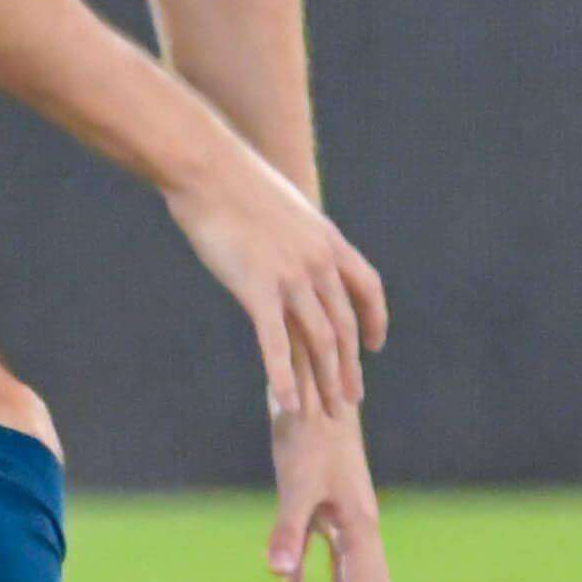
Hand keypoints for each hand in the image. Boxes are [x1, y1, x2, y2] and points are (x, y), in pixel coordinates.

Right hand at [162, 150, 385, 421]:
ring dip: (325, 382)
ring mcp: (291, 277)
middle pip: (344, 326)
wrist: (207, 167)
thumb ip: (294, 229)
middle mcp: (319, 262)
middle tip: (350, 402)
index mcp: (328, 239)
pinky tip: (289, 405)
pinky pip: (277, 343)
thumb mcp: (280, 202)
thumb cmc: (232, 178)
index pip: (368, 288)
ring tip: (325, 414)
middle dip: (349, 368)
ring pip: (319, 342)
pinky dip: (285, 378)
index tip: (373, 347)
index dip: (374, 320)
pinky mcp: (257, 289)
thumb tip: (290, 235)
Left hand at [265, 399, 403, 581]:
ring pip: (352, 577)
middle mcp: (358, 527)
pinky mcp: (322, 503)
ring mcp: (342, 516)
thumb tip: (279, 578)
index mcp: (359, 527)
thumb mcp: (296, 481)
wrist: (311, 380)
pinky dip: (314, 575)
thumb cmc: (308, 429)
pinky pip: (324, 552)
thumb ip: (288, 530)